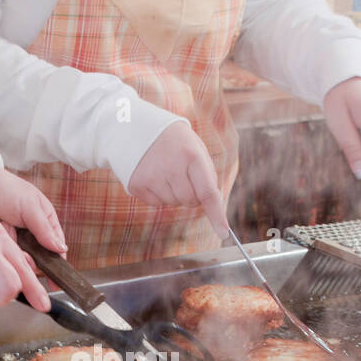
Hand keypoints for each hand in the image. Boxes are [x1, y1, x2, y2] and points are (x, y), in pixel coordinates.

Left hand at [0, 155, 66, 255]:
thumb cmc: (3, 188)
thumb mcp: (29, 205)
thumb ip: (45, 229)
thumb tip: (61, 249)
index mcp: (44, 222)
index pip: (56, 248)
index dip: (57, 264)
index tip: (57, 279)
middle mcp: (30, 235)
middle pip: (39, 260)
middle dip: (35, 264)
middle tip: (28, 261)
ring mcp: (13, 242)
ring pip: (22, 263)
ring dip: (19, 262)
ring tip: (11, 253)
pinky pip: (5, 262)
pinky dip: (4, 262)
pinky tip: (0, 255)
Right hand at [127, 121, 227, 235]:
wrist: (136, 127)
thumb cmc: (175, 142)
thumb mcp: (196, 149)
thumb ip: (207, 176)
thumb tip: (213, 206)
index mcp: (192, 156)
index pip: (208, 193)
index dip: (216, 215)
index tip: (223, 232)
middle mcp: (171, 167)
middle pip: (190, 202)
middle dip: (191, 194)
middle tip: (183, 175)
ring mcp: (152, 177)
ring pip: (173, 204)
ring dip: (174, 194)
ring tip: (166, 171)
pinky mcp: (137, 184)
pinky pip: (156, 203)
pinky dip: (159, 194)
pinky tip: (154, 175)